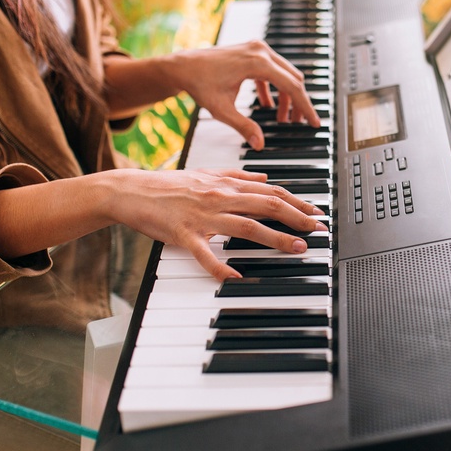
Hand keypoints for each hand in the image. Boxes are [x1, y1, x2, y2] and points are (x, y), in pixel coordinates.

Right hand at [106, 168, 325, 280]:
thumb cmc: (169, 185)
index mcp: (227, 184)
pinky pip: (204, 253)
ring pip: (247, 226)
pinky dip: (220, 266)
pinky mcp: (184, 234)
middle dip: (297, 218)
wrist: (132, 190)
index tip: (317, 213)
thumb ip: (238, 175)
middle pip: (267, 205)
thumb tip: (265, 176)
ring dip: (275, 238)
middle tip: (319, 230)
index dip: (297, 202)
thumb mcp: (207, 173)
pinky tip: (236, 277)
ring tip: (297, 248)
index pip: (271, 191)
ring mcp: (203, 216)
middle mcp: (220, 197)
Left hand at [175, 41, 320, 149]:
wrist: (183, 66)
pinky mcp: (253, 52)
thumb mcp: (222, 110)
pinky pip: (273, 71)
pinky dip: (274, 89)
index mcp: (257, 62)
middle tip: (301, 124)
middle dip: (298, 103)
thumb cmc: (199, 84)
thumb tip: (260, 145)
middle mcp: (261, 51)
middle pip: (293, 79)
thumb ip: (244, 127)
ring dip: (286, 97)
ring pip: (285, 75)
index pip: (292, 86)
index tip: (314, 122)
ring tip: (282, 120)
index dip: (305, 106)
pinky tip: (267, 106)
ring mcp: (257, 49)